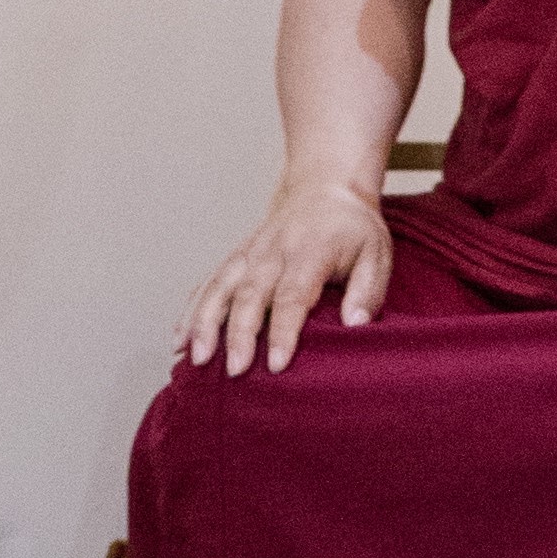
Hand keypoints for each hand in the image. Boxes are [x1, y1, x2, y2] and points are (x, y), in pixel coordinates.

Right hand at [180, 182, 394, 375]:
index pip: (294, 294)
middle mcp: (274, 251)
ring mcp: (250, 253)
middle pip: (251, 295)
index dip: (284, 330)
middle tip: (235, 371)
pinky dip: (192, 310)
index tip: (278, 363)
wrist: (326, 186)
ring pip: (221, 287)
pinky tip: (179, 338)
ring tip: (195, 358)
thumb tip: (355, 324)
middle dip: (239, 334)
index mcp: (310, 252)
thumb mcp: (376, 252)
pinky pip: (209, 282)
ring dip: (205, 323)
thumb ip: (368, 289)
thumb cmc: (353, 228)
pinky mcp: (237, 257)